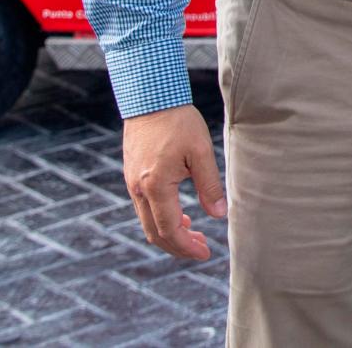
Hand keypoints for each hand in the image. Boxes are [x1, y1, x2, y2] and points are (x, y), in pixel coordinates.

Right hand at [123, 104, 227, 258]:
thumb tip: (219, 214)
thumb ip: (210, 185)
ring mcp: (132, 184)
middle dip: (179, 246)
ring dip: (170, 233)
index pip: (170, 229)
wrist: (149, 98)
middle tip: (203, 248)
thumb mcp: (201, 151)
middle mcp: (139, 189)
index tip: (206, 252)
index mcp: (156, 186)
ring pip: (148, 222)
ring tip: (195, 233)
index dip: (187, 246)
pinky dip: (162, 218)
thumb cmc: (178, 121)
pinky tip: (182, 215)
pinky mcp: (132, 176)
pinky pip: (145, 208)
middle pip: (155, 233)